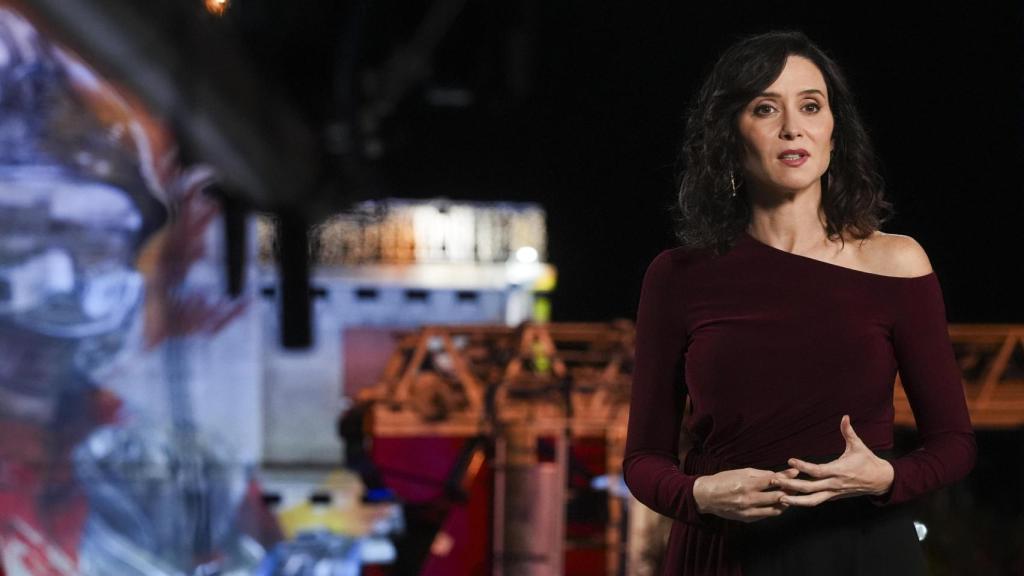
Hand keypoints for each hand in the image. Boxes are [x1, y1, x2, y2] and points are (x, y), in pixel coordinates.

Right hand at [692, 466, 799, 522]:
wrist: (706, 496)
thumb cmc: (723, 480)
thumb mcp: (741, 472)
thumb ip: (761, 474)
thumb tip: (780, 474)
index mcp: (747, 484)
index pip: (772, 481)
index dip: (786, 477)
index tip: (796, 474)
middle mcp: (749, 499)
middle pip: (777, 497)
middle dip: (790, 491)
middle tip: (798, 487)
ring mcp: (748, 511)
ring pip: (775, 509)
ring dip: (785, 503)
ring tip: (790, 496)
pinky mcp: (747, 519)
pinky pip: (766, 515)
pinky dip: (774, 509)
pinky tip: (777, 504)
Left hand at [773, 415, 894, 506]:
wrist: (880, 481)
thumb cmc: (868, 461)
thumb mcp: (858, 445)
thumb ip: (848, 432)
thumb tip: (845, 416)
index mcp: (839, 470)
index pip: (817, 471)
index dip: (803, 467)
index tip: (790, 461)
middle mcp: (834, 484)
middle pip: (810, 488)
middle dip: (791, 485)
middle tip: (775, 480)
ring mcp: (833, 493)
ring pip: (812, 501)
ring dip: (795, 500)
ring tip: (779, 498)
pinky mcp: (833, 497)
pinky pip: (816, 501)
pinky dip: (802, 502)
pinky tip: (789, 499)